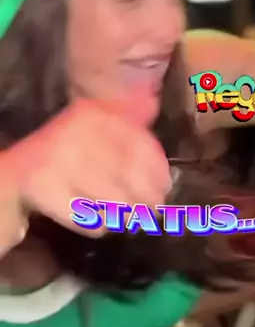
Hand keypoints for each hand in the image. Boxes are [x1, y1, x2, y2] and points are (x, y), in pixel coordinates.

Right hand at [8, 98, 171, 236]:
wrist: (11, 177)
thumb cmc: (65, 155)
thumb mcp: (94, 129)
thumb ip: (125, 118)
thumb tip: (151, 101)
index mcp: (93, 114)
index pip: (141, 144)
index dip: (159, 170)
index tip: (166, 187)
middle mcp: (76, 131)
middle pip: (131, 174)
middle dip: (147, 198)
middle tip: (153, 211)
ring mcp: (59, 160)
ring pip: (115, 199)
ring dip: (127, 215)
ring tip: (129, 219)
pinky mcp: (45, 190)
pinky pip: (90, 218)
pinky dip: (100, 225)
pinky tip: (100, 223)